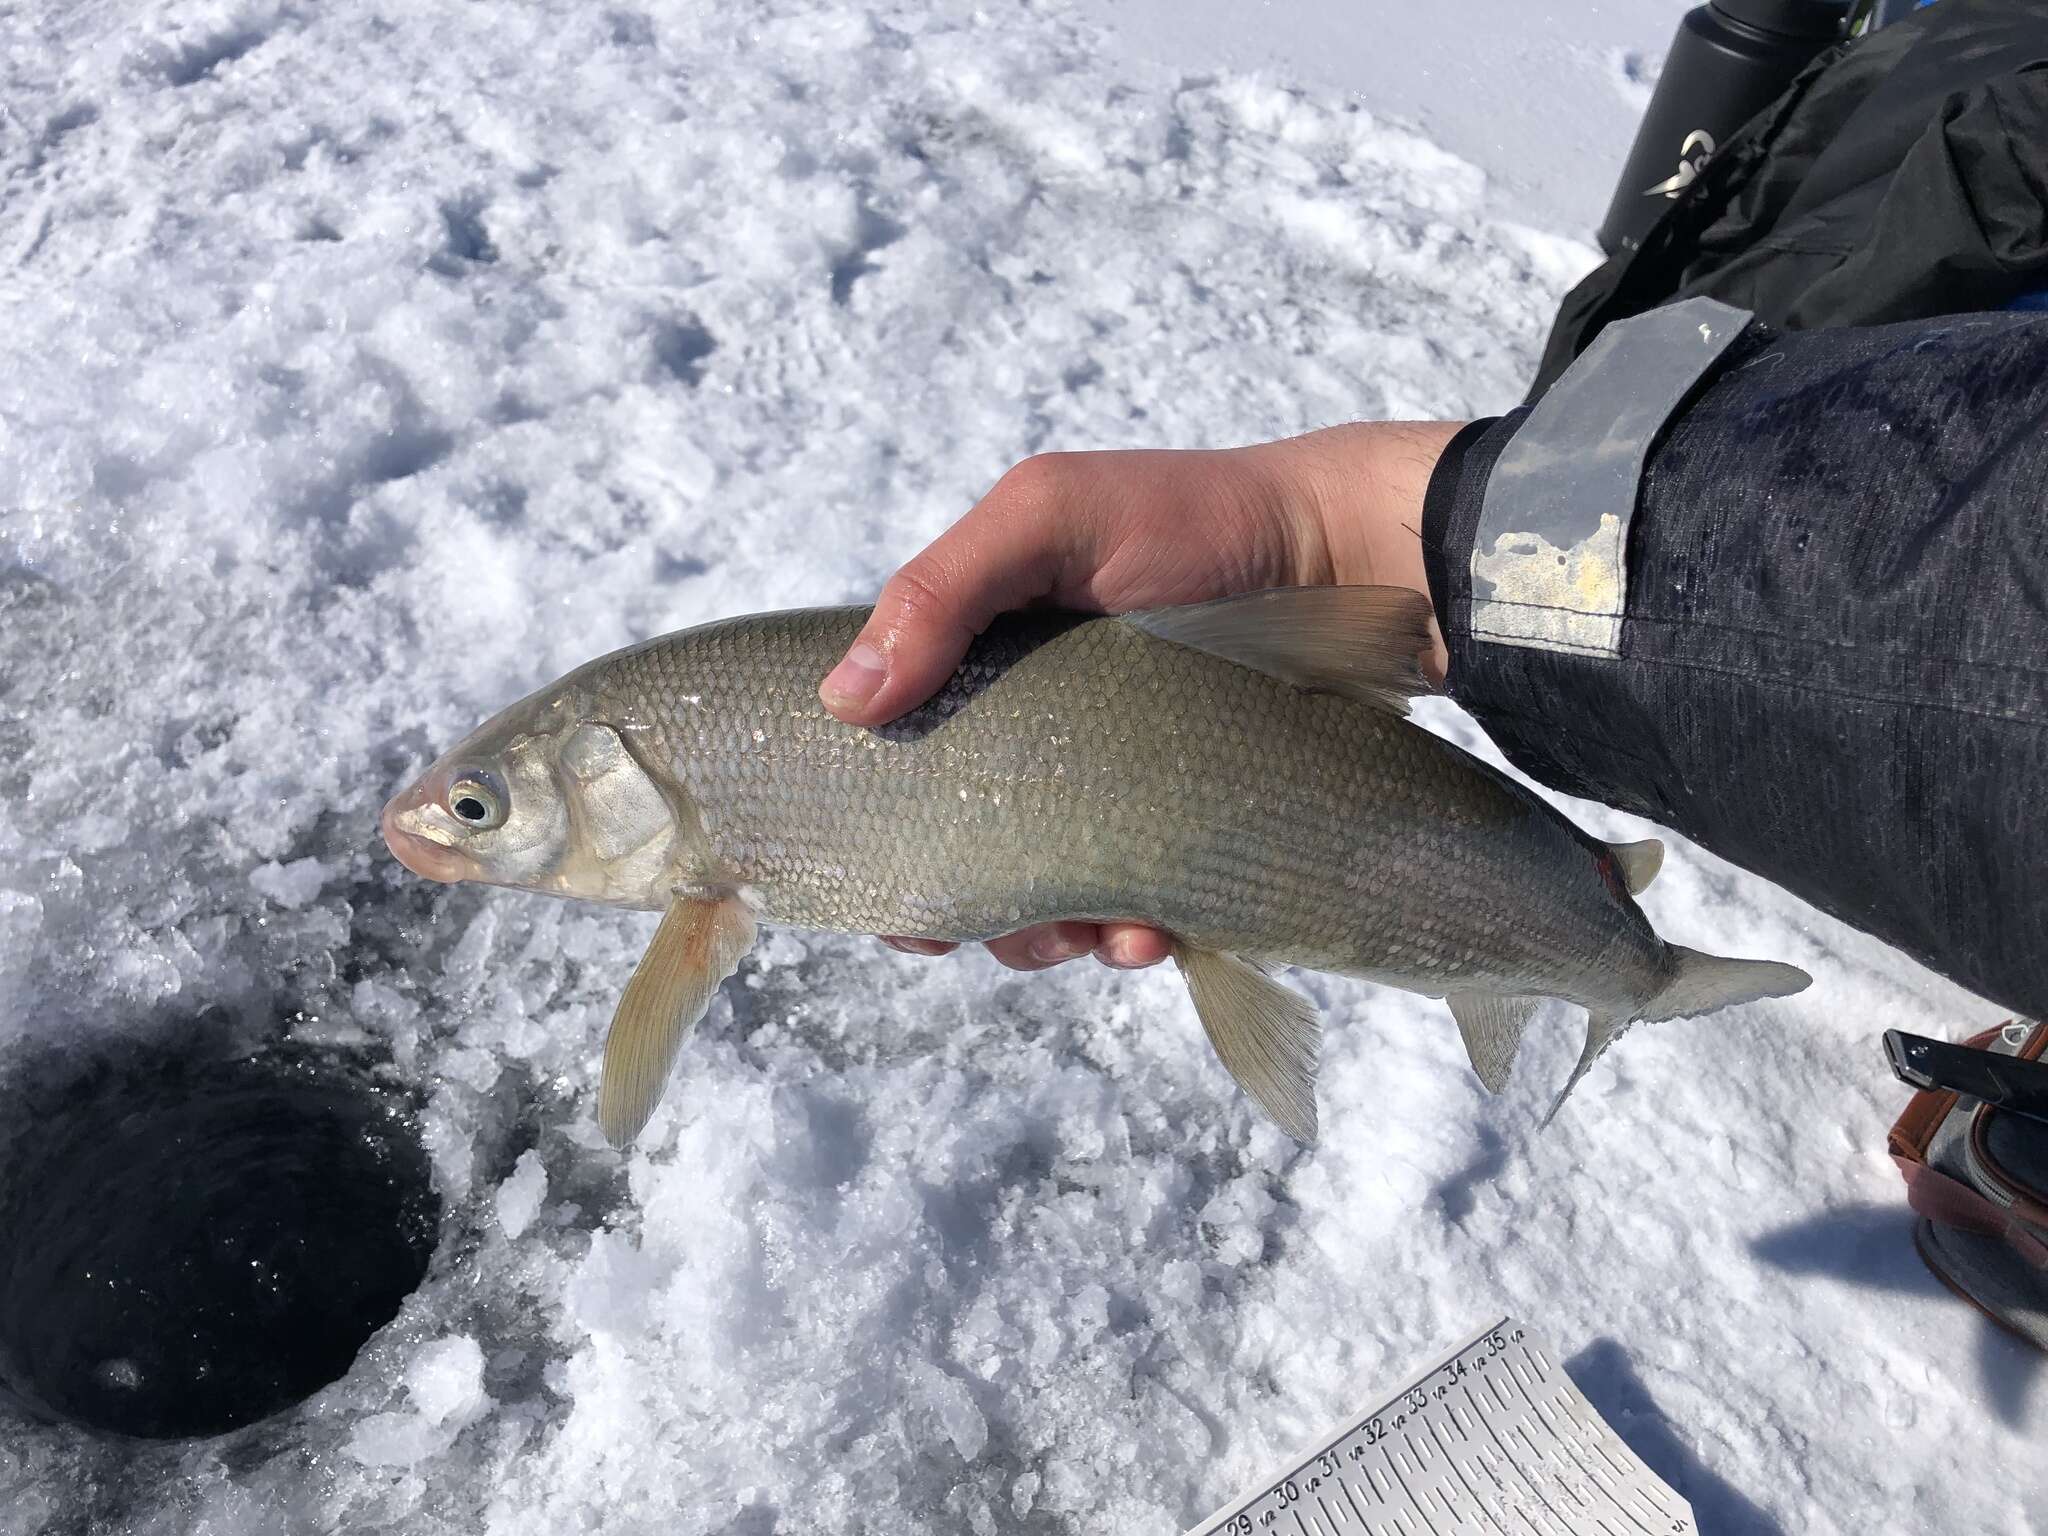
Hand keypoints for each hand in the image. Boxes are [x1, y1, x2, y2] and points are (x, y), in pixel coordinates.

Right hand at [824, 420, 1464, 971]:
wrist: (1346, 555)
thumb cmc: (1193, 519)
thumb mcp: (1050, 517)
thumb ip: (942, 590)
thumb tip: (844, 699)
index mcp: (983, 668)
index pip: (902, 762)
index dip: (880, 833)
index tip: (882, 891)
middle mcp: (1037, 738)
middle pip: (963, 853)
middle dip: (964, 907)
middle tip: (971, 930)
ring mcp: (1111, 793)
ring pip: (1042, 902)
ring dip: (1045, 935)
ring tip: (1090, 927)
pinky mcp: (1180, 834)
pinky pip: (1133, 914)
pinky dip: (1128, 935)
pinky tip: (1149, 929)